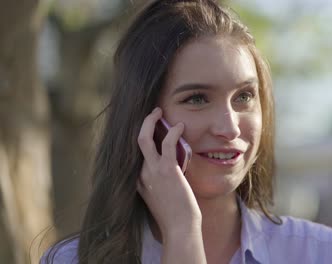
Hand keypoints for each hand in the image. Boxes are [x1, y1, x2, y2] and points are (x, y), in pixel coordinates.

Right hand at [136, 107, 201, 237]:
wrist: (179, 228)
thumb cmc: (175, 214)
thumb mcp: (161, 196)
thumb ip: (160, 181)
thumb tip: (172, 168)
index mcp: (138, 180)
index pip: (134, 153)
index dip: (142, 137)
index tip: (150, 126)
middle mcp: (140, 173)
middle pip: (134, 142)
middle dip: (143, 124)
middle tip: (153, 113)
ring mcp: (152, 171)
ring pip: (143, 138)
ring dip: (151, 121)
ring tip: (159, 111)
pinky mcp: (167, 170)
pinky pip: (166, 143)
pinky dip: (172, 131)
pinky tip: (180, 126)